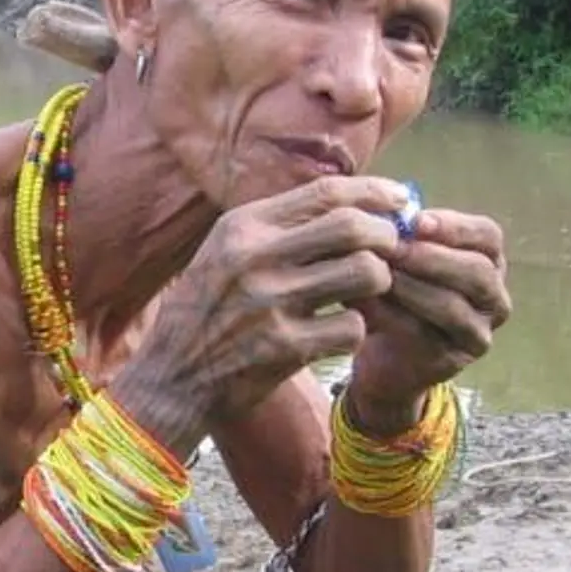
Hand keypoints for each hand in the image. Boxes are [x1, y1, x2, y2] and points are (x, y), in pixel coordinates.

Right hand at [112, 175, 411, 449]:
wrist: (171, 378)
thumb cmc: (207, 311)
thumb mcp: (225, 252)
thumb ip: (279, 227)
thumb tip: (352, 203)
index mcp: (243, 227)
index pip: (326, 193)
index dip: (374, 194)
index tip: (399, 200)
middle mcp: (255, 257)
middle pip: (353, 227)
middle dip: (386, 237)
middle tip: (392, 251)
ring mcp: (270, 303)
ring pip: (364, 273)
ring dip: (377, 283)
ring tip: (365, 294)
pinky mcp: (285, 347)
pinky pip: (352, 326)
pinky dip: (355, 329)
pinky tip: (337, 332)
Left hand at [348, 208, 510, 432]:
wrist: (381, 355)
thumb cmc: (393, 293)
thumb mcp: (398, 257)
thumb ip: (400, 233)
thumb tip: (386, 208)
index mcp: (488, 261)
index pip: (487, 235)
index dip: (454, 226)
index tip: (415, 221)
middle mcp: (494, 297)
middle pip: (479, 271)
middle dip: (434, 257)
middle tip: (395, 250)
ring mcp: (479, 333)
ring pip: (454, 306)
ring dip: (413, 287)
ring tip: (380, 275)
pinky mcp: (454, 361)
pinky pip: (428, 336)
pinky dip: (396, 318)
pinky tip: (370, 305)